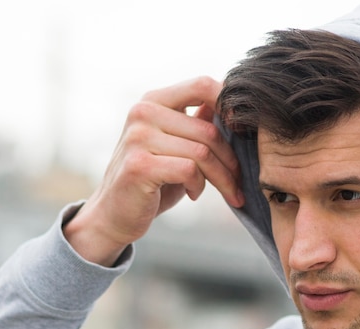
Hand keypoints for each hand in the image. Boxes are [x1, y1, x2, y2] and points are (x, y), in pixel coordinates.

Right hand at [64, 77, 243, 265]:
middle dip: (231, 162)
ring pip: (203, 152)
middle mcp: (143, 112)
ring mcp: (138, 137)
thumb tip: (232, 106)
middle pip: (209, 130)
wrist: (115, 213)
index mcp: (154, 101)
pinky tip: (194, 194)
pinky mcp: (140, 164)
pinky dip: (199, 186)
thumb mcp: (178, 147)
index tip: (244, 132)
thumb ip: (197, 125)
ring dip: (222, 179)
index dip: (230, 104)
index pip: (202, 85)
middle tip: (239, 183)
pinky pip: (189, 170)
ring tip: (225, 192)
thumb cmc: (153, 181)